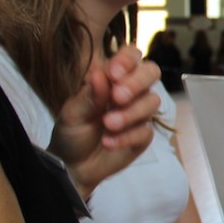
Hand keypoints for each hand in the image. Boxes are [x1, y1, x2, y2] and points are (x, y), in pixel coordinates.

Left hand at [49, 45, 161, 197]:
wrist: (73, 165)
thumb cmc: (71, 132)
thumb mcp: (72, 112)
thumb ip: (89, 95)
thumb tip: (99, 74)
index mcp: (112, 78)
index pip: (131, 56)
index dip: (127, 60)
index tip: (113, 74)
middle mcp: (131, 91)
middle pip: (152, 72)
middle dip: (137, 82)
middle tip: (117, 97)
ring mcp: (139, 113)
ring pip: (152, 102)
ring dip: (130, 113)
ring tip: (107, 125)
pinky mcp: (143, 136)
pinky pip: (146, 131)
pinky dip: (127, 137)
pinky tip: (108, 142)